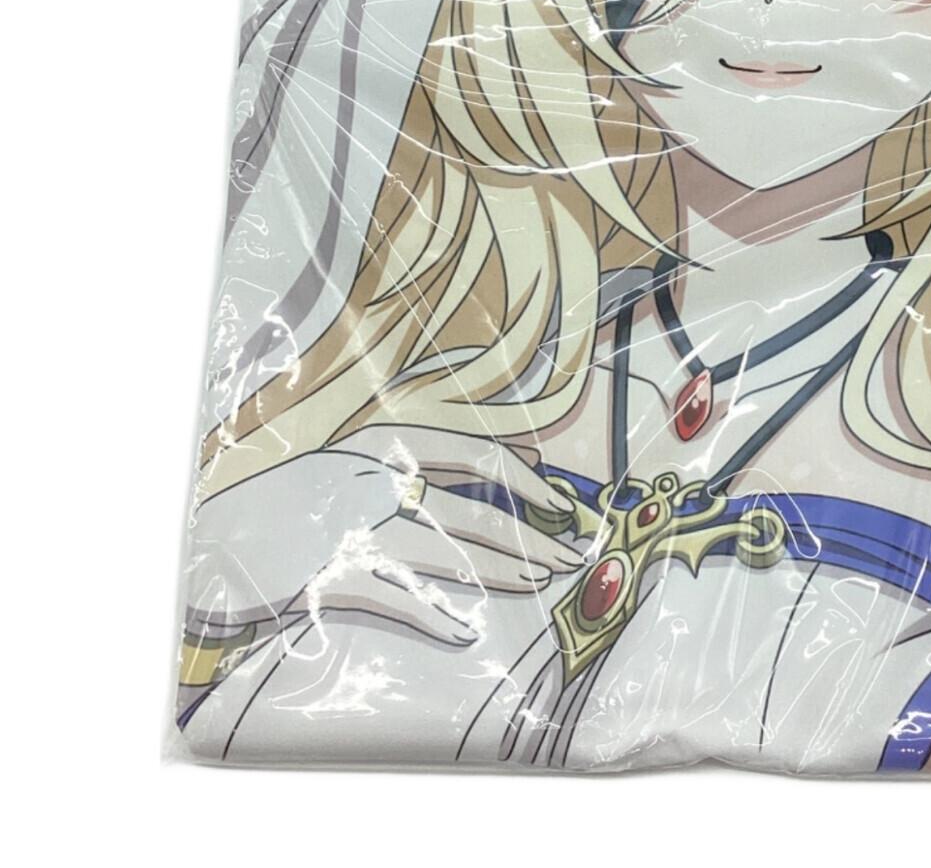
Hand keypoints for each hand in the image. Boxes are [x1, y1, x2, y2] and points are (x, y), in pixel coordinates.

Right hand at [299, 424, 583, 645]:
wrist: (217, 533)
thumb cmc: (298, 497)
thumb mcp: (361, 458)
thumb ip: (429, 457)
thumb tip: (524, 454)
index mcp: (383, 444)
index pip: (477, 454)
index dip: (528, 481)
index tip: (562, 504)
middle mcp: (374, 481)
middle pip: (474, 511)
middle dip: (529, 539)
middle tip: (566, 559)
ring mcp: (352, 530)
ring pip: (448, 556)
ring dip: (502, 573)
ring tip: (541, 584)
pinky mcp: (329, 577)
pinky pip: (397, 601)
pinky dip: (434, 618)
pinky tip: (464, 633)